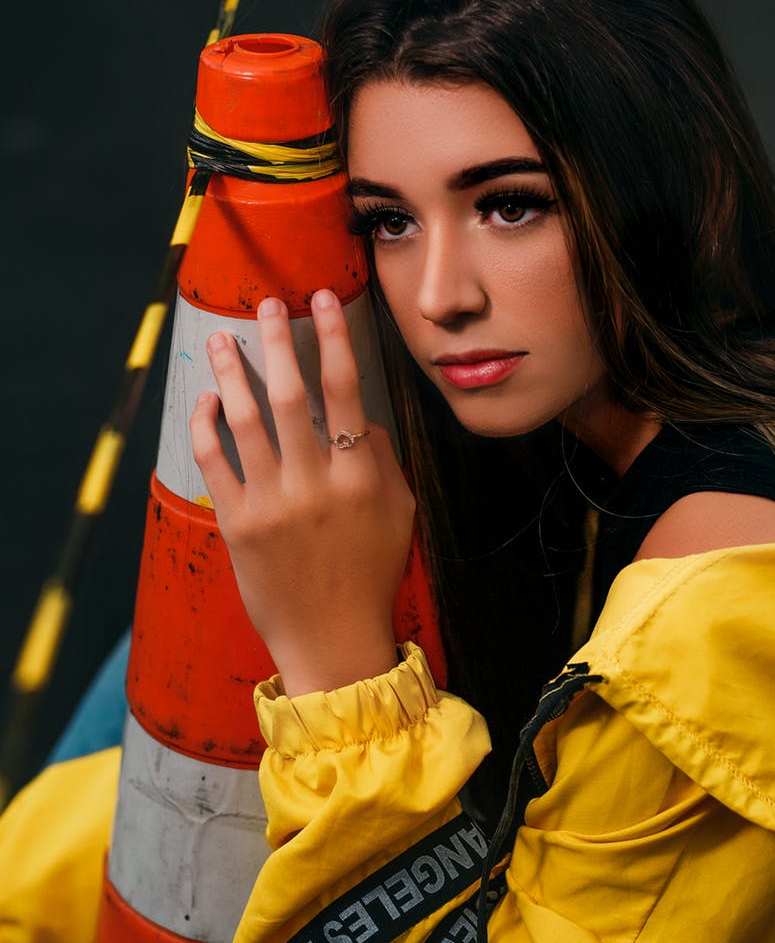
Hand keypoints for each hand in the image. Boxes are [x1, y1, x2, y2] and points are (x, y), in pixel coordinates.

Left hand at [190, 291, 414, 695]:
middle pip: (291, 393)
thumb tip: (361, 416)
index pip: (347, 389)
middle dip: (277, 339)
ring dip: (233, 371)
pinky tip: (208, 401)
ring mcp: (272, 503)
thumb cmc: (370, 576)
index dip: (332, 336)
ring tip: (222, 340)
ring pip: (245, 419)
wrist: (333, 641)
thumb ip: (384, 460)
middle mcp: (315, 483)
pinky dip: (207, 424)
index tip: (321, 301)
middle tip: (266, 304)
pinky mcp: (237, 523)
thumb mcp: (400, 515)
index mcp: (360, 477)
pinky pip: (214, 460)